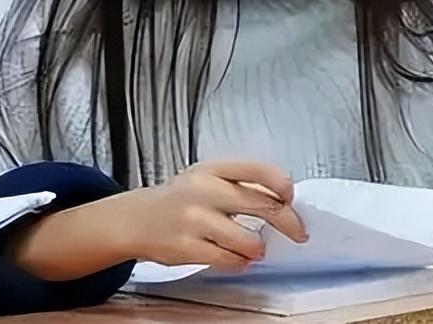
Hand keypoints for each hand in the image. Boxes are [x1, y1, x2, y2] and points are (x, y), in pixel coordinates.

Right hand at [112, 159, 307, 271]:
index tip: (291, 198)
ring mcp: (195, 220)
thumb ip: (241, 183)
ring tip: (252, 246)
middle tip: (297, 232)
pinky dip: (240, 262)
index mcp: (212, 169)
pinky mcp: (188, 247)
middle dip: (289, 223)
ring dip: (258, 248)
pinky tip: (235, 257)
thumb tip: (283, 198)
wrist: (136, 219)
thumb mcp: (206, 177)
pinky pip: (230, 261)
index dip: (282, 185)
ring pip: (250, 241)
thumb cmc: (178, 199)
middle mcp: (204, 190)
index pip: (258, 171)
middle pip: (264, 206)